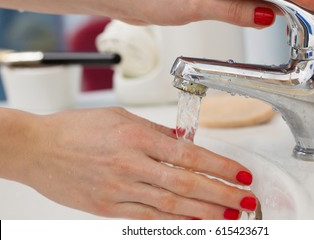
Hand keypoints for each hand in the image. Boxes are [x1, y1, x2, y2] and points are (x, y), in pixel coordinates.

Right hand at [14, 107, 255, 218]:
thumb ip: (155, 132)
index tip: (240, 174)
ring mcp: (119, 190)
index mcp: (136, 137)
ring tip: (230, 218)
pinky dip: (174, 224)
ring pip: (171, 206)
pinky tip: (194, 226)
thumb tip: (184, 143)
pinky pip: (147, 219)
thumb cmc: (77, 128)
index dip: (220, 166)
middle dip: (222, 194)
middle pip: (187, 184)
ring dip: (205, 214)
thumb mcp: (121, 118)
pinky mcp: (107, 209)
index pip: (190, 155)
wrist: (38, 147)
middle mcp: (131, 165)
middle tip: (246, 200)